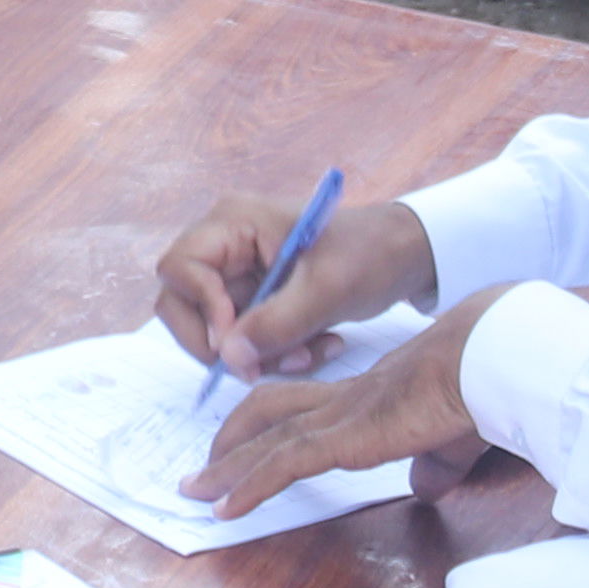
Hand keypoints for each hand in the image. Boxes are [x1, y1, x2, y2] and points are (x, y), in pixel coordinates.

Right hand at [149, 189, 436, 379]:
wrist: (408, 255)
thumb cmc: (372, 253)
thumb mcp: (328, 290)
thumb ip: (277, 324)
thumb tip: (228, 359)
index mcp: (234, 222)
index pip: (180, 268)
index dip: (201, 308)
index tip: (237, 343)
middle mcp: (225, 245)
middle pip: (184, 303)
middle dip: (224, 342)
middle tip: (263, 365)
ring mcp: (237, 274)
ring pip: (214, 330)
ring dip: (257, 353)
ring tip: (310, 353)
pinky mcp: (254, 299)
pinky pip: (243, 338)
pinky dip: (274, 353)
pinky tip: (316, 346)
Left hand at [186, 286, 509, 517]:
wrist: (488, 361)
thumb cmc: (481, 388)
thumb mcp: (454, 438)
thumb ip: (436, 464)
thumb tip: (426, 489)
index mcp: (367, 396)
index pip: (303, 405)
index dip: (272, 425)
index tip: (252, 448)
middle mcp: (344, 401)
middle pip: (269, 413)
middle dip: (233, 441)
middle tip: (204, 471)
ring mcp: (341, 416)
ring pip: (266, 440)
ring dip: (227, 468)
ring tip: (196, 493)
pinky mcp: (346, 436)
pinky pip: (283, 464)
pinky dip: (249, 486)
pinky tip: (226, 509)